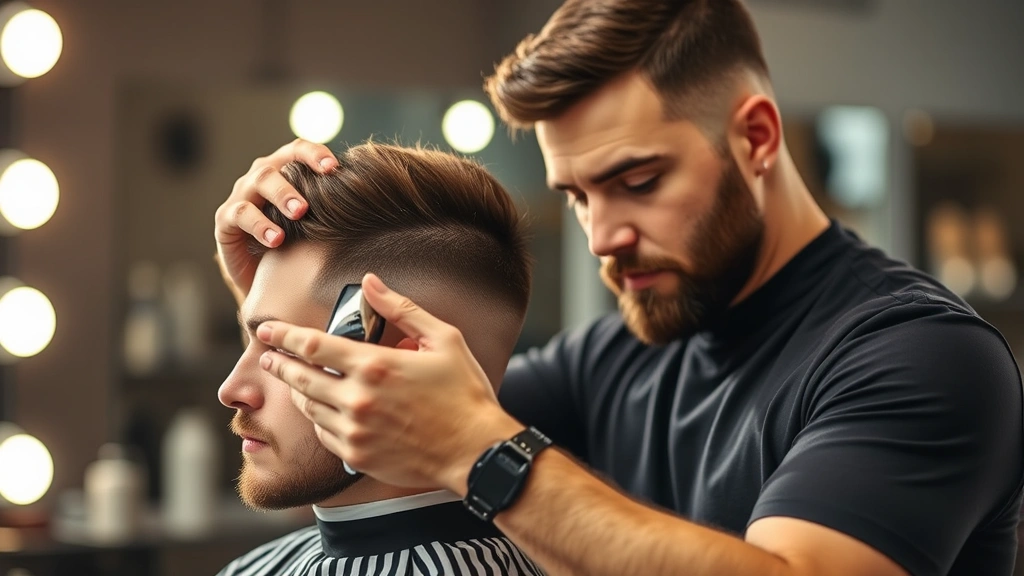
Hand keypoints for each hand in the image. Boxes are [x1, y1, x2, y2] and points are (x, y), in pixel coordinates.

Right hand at [214, 138, 337, 297]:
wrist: (263, 277)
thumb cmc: (296, 244)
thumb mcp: (316, 224)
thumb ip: (333, 208)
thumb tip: (374, 200)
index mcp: (283, 171)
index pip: (297, 150)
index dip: (315, 154)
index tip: (335, 168)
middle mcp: (260, 178)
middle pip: (275, 166)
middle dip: (295, 180)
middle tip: (313, 200)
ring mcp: (242, 196)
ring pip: (257, 183)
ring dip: (280, 196)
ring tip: (299, 214)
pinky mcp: (225, 220)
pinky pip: (240, 214)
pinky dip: (259, 225)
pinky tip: (276, 239)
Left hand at [254, 273, 523, 491]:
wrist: (476, 451)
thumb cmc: (464, 393)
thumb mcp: (443, 339)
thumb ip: (403, 309)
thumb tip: (371, 282)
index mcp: (375, 366)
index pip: (312, 345)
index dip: (284, 335)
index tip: (267, 329)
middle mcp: (357, 400)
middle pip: (300, 378)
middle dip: (278, 364)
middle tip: (268, 356)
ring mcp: (354, 432)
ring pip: (309, 408)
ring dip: (298, 391)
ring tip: (298, 381)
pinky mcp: (357, 457)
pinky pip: (323, 435)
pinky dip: (319, 419)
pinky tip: (325, 411)